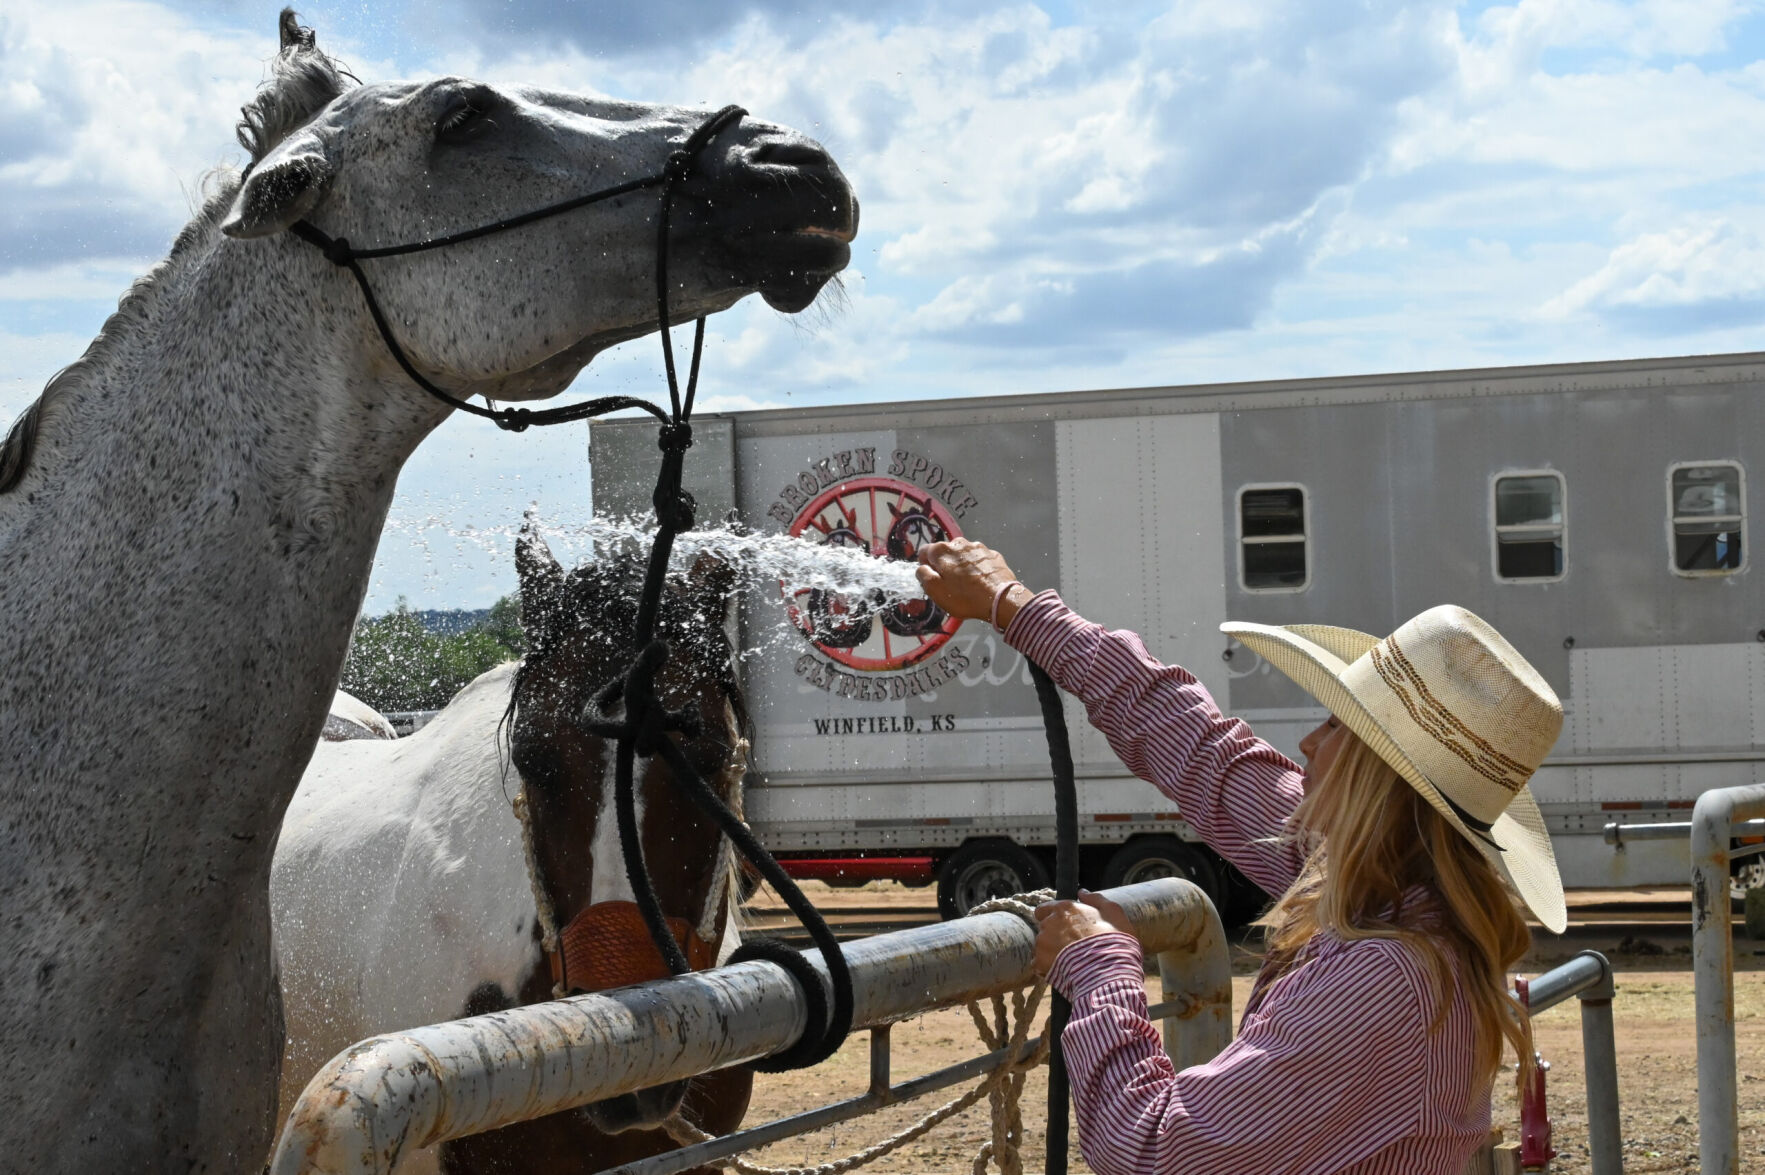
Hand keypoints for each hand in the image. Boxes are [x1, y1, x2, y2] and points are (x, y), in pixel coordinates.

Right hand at [915, 538, 1031, 624]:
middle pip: (945, 553)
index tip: (931, 577)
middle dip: (944, 565)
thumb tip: (922, 568)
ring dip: (961, 566)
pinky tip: (980, 582)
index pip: (924, 551)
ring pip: (963, 555)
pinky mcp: (993, 555)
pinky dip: (977, 568)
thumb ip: (923, 575)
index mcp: (942, 550)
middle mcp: (960, 543)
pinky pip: (979, 560)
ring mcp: (978, 548)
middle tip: (949, 584)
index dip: (925, 565)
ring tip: (967, 585)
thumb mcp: (935, 591)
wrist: (1000, 599)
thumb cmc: (965, 597)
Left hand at [1032, 890, 1136, 976]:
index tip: (1064, 927)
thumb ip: (1096, 899)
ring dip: (1051, 952)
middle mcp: (1049, 922)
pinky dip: (1047, 968)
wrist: (1109, 972)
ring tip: (1070, 962)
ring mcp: (1042, 942)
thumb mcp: (1114, 913)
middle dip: (1054, 935)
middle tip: (1071, 947)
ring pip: (1042, 946)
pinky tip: (1063, 972)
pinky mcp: (1040, 962)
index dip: (1052, 917)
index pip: (1044, 909)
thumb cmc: (1114, 941)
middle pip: (1044, 928)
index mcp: (1065, 909)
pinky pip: (1039, 965)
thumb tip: (1081, 892)